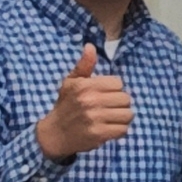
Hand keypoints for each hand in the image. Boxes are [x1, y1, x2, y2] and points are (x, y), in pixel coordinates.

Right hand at [36, 44, 136, 160]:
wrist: (54, 134)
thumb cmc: (65, 106)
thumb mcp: (70, 83)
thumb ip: (84, 65)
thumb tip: (90, 46)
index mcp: (84, 86)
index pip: (118, 83)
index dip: (114, 89)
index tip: (104, 95)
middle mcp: (90, 100)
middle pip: (125, 98)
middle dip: (119, 104)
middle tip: (108, 108)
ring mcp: (95, 118)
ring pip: (128, 114)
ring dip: (122, 117)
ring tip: (110, 118)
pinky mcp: (99, 134)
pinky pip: (123, 129)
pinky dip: (119, 130)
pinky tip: (109, 128)